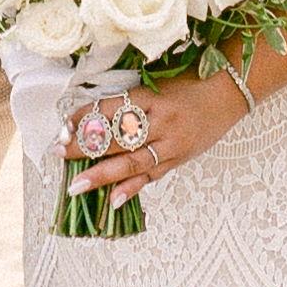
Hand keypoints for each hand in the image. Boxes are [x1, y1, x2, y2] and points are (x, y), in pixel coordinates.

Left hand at [60, 64, 254, 197]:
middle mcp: (160, 119)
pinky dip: (132, 189)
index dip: (84, 119)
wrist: (229, 94)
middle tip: (58, 154)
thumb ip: (129, 102)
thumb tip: (90, 119)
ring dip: (102, 175)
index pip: (109, 108)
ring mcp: (171, 142)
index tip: (63, 129)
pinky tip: (113, 200)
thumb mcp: (157, 86)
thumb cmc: (188, 87)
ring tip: (77, 186)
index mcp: (150, 96)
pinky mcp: (180, 159)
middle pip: (117, 136)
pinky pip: (152, 176)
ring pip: (132, 161)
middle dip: (84, 147)